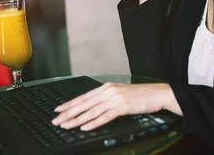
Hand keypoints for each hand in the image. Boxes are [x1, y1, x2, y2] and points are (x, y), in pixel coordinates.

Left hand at [51, 83, 180, 130]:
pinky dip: (93, 122)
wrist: (157, 94)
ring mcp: (115, 98)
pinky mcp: (122, 107)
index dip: (69, 104)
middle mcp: (108, 91)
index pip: (83, 97)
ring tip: (65, 125)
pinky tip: (85, 127)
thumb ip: (107, 99)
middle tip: (55, 120)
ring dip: (76, 119)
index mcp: (106, 87)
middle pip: (84, 104)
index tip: (58, 110)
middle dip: (68, 113)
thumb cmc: (140, 95)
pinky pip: (105, 116)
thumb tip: (94, 108)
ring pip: (91, 111)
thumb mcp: (120, 94)